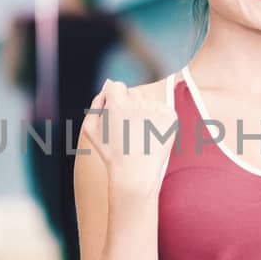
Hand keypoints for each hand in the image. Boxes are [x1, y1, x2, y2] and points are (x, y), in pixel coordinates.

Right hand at [85, 79, 176, 198]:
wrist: (135, 173)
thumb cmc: (111, 153)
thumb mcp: (90, 128)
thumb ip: (95, 103)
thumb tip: (107, 86)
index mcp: (117, 101)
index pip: (116, 86)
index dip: (114, 100)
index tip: (116, 115)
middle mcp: (138, 102)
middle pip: (133, 92)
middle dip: (130, 105)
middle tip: (128, 128)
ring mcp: (156, 109)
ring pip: (149, 100)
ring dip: (144, 111)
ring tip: (140, 134)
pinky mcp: (171, 117)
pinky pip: (163, 110)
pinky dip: (158, 120)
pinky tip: (151, 135)